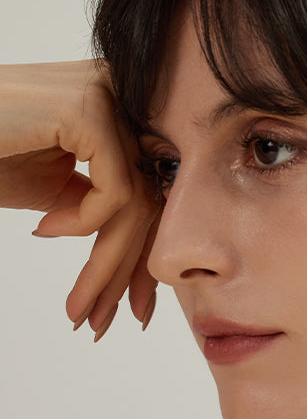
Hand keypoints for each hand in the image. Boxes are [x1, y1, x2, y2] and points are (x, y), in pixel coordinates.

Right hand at [0, 60, 158, 337]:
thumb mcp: (57, 192)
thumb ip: (103, 208)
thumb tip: (145, 250)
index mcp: (120, 113)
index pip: (151, 190)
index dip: (142, 254)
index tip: (133, 308)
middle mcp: (124, 96)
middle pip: (149, 197)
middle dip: (128, 271)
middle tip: (107, 322)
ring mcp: (109, 96)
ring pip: (137, 201)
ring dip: (106, 265)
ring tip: (78, 305)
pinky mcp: (89, 108)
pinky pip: (117, 190)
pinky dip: (85, 223)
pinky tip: (44, 227)